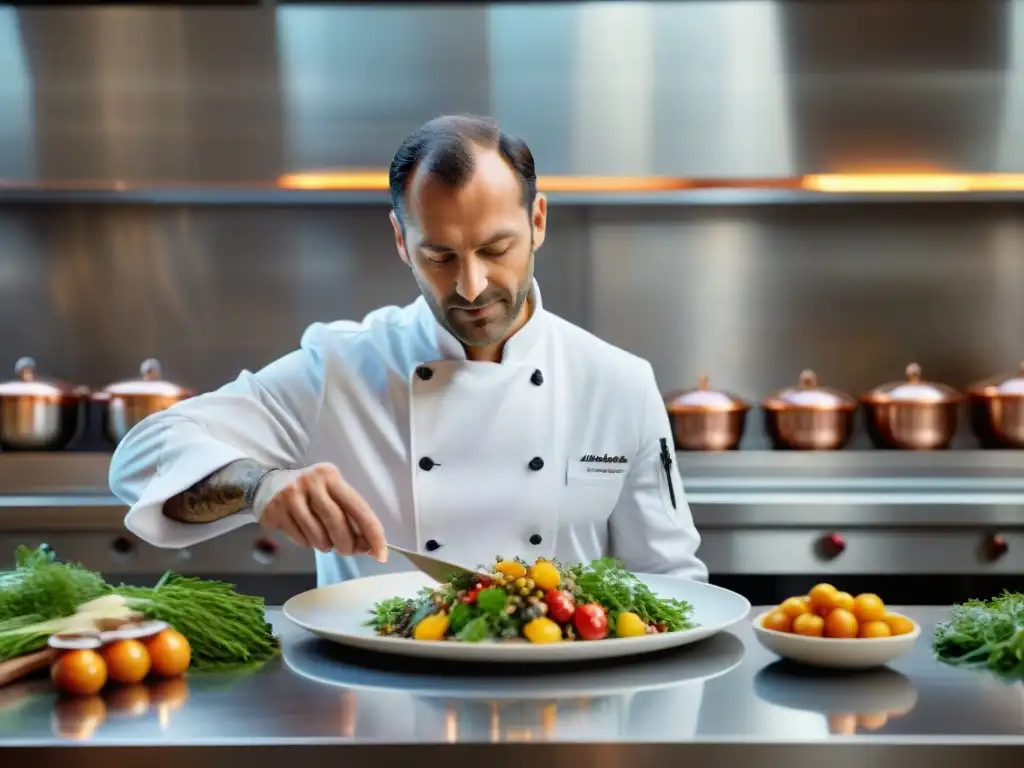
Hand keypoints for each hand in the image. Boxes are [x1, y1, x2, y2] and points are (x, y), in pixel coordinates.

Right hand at [253, 463, 387, 561]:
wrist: (270, 485)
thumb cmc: (311, 493)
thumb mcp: (332, 493)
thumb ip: (350, 515)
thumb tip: (370, 546)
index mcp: (331, 476)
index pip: (359, 508)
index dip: (373, 534)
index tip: (381, 555)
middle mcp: (311, 482)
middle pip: (337, 523)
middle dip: (347, 545)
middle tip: (348, 551)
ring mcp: (291, 496)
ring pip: (318, 535)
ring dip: (325, 546)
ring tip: (323, 539)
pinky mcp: (275, 511)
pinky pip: (300, 540)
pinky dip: (307, 544)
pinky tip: (305, 534)